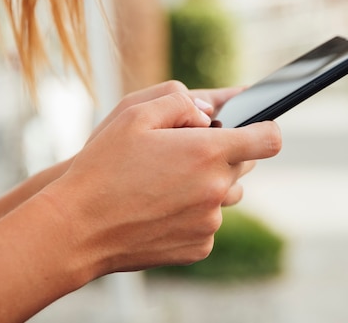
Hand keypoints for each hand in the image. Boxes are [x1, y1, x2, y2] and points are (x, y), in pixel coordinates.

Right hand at [46, 92, 280, 276]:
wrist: (78, 228)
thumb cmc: (103, 167)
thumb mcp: (134, 114)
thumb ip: (181, 102)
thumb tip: (209, 113)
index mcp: (206, 152)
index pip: (268, 139)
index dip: (264, 129)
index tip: (255, 127)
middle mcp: (215, 189)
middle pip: (243, 165)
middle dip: (222, 153)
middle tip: (183, 154)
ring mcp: (209, 222)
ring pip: (226, 194)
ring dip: (208, 184)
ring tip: (167, 182)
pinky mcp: (199, 246)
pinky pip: (209, 221)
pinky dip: (194, 212)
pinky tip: (161, 208)